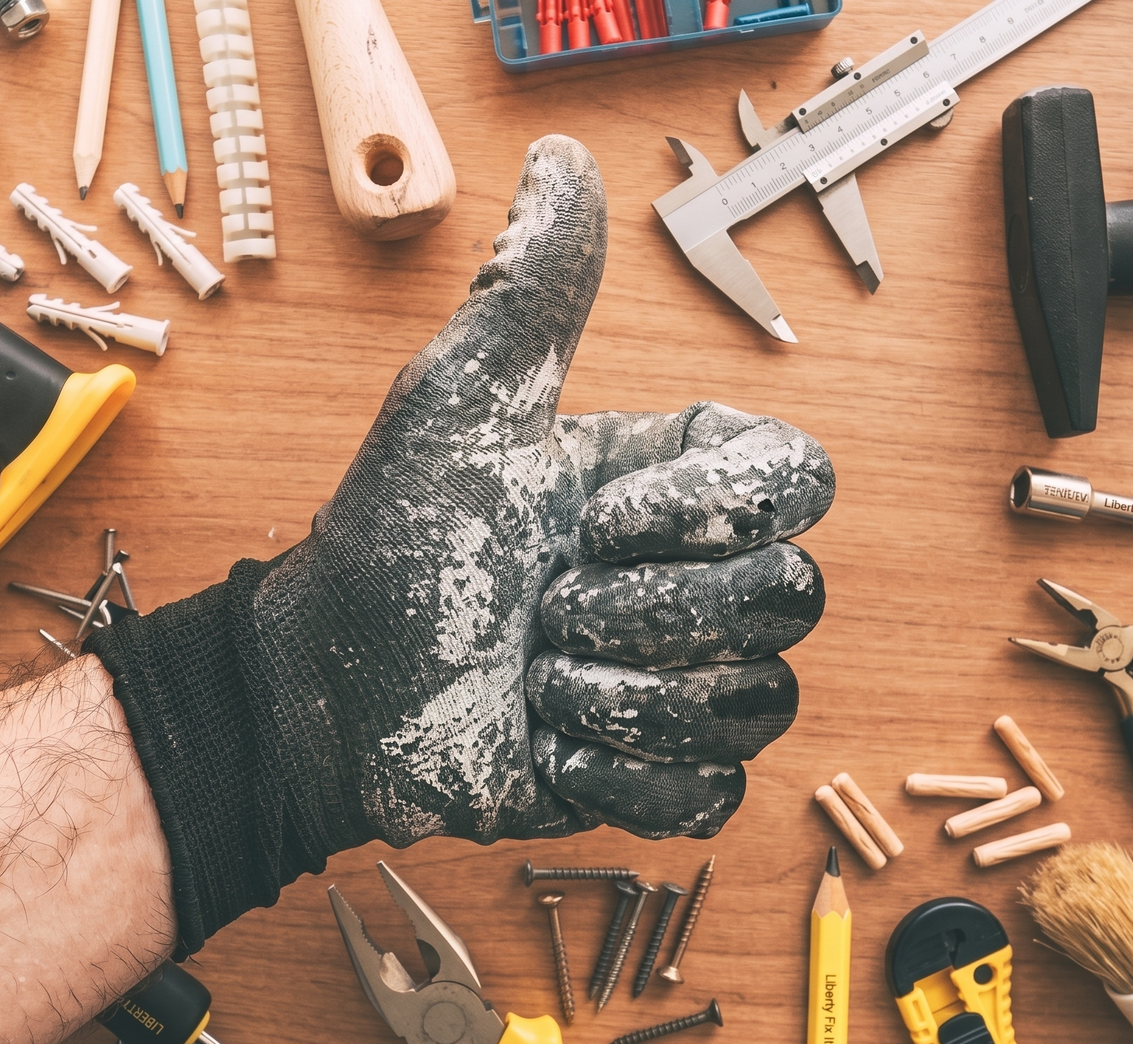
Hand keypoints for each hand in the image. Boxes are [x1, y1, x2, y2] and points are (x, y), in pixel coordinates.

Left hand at [86, 135, 832, 951]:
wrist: (332, 687)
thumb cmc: (394, 538)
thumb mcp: (462, 400)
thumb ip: (533, 288)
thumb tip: (565, 161)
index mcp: (676, 485)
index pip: (801, 482)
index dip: (710, 511)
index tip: (596, 520)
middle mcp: (700, 579)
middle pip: (789, 598)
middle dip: (646, 612)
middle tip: (545, 606)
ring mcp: (689, 681)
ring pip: (759, 700)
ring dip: (624, 694)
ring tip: (536, 675)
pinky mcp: (665, 776)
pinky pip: (715, 793)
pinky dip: (624, 773)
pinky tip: (549, 741)